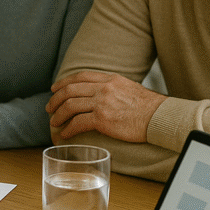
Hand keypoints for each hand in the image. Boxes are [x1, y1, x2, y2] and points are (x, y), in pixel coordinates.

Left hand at [47, 71, 165, 142]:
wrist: (160, 117)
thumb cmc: (148, 107)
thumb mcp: (128, 87)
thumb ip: (112, 87)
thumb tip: (99, 94)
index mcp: (109, 79)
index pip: (80, 76)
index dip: (64, 82)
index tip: (55, 89)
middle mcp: (103, 88)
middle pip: (70, 90)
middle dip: (56, 99)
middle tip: (49, 108)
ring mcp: (102, 103)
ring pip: (70, 105)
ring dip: (58, 114)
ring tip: (53, 121)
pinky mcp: (103, 119)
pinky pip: (78, 123)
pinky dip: (68, 128)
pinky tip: (64, 133)